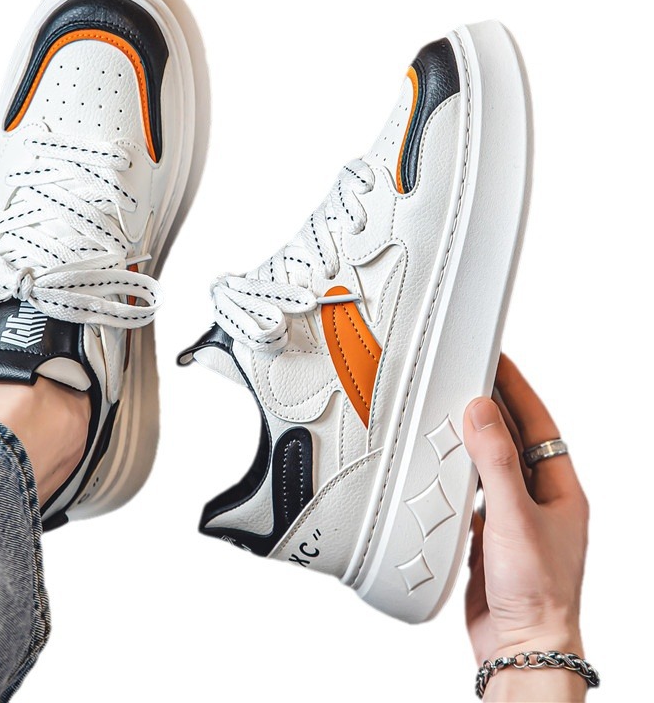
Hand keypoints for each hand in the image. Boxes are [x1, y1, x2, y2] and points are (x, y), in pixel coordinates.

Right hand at [464, 355, 588, 701]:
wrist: (521, 647)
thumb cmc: (536, 593)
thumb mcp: (514, 517)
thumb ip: (495, 462)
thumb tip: (481, 412)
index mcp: (560, 489)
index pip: (538, 423)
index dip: (517, 387)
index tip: (496, 359)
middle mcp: (541, 499)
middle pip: (515, 438)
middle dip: (493, 406)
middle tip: (468, 376)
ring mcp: (517, 518)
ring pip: (494, 464)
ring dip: (474, 439)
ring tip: (453, 412)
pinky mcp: (493, 536)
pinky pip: (476, 490)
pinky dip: (460, 472)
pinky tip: (446, 467)